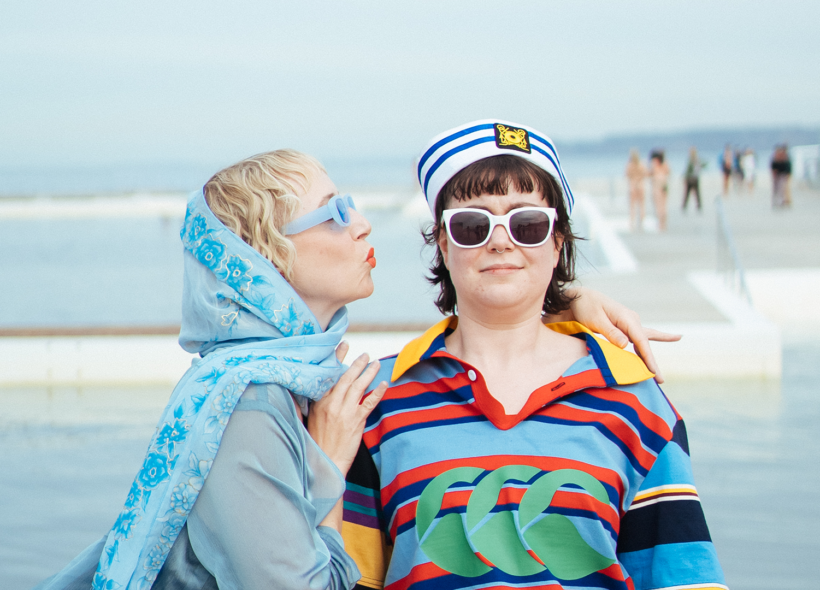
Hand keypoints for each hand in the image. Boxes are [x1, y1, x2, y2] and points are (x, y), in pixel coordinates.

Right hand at [308, 341, 387, 476]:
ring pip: (359, 387)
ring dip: (368, 373)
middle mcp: (332, 404)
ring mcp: (345, 412)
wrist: (325, 463)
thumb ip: (304, 404)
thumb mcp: (305, 420)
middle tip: (365, 354)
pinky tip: (384, 384)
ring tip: (375, 363)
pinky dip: (378, 392)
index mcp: (319, 402)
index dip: (337, 359)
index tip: (344, 346)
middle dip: (356, 363)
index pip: (329, 375)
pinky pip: (369, 402)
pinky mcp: (357, 421)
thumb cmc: (315, 443)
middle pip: (346, 377)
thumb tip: (297, 392)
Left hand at [560, 287, 680, 383]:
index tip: (653, 371)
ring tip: (659, 377)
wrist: (580, 298)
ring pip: (643, 344)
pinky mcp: (626, 328)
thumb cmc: (586, 307)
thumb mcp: (595, 319)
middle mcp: (632, 320)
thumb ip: (611, 332)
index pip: (641, 341)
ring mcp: (630, 324)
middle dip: (652, 363)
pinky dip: (654, 342)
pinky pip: (641, 339)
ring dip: (649, 359)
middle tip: (661, 381)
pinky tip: (675, 337)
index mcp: (627, 318)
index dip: (647, 357)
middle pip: (645, 345)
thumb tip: (626, 345)